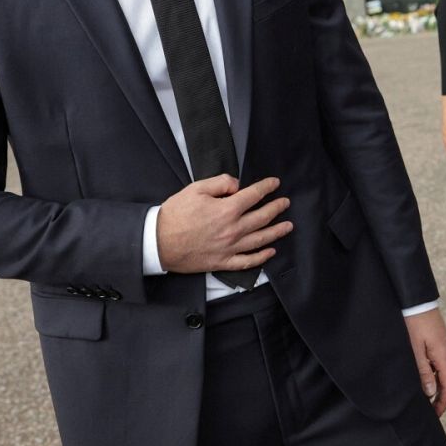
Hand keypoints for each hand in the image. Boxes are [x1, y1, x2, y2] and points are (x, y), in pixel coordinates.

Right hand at [156, 175, 292, 273]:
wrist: (157, 242)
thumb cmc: (175, 214)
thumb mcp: (196, 189)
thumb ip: (220, 183)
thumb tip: (237, 185)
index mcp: (227, 210)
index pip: (254, 195)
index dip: (267, 187)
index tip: (275, 183)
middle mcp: (233, 229)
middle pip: (263, 217)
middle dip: (277, 208)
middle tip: (285, 202)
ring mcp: (229, 247)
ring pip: (261, 239)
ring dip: (277, 231)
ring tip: (288, 225)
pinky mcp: (222, 262)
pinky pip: (247, 261)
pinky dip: (261, 257)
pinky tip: (270, 252)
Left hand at [404, 308, 445, 416]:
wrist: (415, 301)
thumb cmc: (413, 323)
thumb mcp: (414, 350)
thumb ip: (423, 372)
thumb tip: (430, 392)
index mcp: (444, 356)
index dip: (443, 402)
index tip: (435, 416)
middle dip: (440, 398)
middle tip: (430, 412)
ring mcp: (445, 347)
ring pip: (444, 373)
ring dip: (437, 387)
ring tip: (425, 399)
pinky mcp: (439, 343)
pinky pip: (440, 364)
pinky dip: (434, 376)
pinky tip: (424, 380)